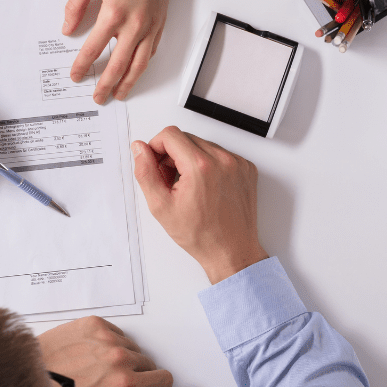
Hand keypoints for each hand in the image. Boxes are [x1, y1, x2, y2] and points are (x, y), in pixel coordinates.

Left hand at [37, 316, 171, 386]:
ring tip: (99, 368)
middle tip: (114, 383)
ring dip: (123, 358)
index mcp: (124, 383)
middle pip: (149, 364)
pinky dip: (110, 342)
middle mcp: (119, 356)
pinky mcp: (95, 323)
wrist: (37, 373)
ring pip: (133, 347)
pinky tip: (93, 354)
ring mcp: (107, 337)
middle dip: (138, 375)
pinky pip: (117, 332)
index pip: (164, 380)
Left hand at [63, 0, 179, 102]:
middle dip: (106, 84)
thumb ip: (76, 5)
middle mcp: (135, 24)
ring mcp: (150, 26)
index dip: (82, 65)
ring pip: (139, 64)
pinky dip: (143, 66)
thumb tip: (67, 28)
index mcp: (114, 12)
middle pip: (118, 64)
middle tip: (97, 97)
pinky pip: (151, 52)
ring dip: (128, 83)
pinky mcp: (160, 23)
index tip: (75, 75)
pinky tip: (136, 72)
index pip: (94, 48)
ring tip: (118, 94)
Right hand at [132, 126, 267, 284]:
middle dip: (172, 155)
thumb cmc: (200, 235)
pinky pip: (219, 154)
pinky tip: (205, 186)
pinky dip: (209, 164)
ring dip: (190, 159)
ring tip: (189, 186)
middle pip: (185, 138)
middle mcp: (222, 160)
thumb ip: (145, 172)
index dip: (156, 147)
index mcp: (200, 167)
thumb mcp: (161, 206)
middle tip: (171, 181)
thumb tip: (140, 149)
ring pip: (202, 145)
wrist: (232, 252)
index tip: (156, 164)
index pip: (169, 134)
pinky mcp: (246, 168)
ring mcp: (237, 163)